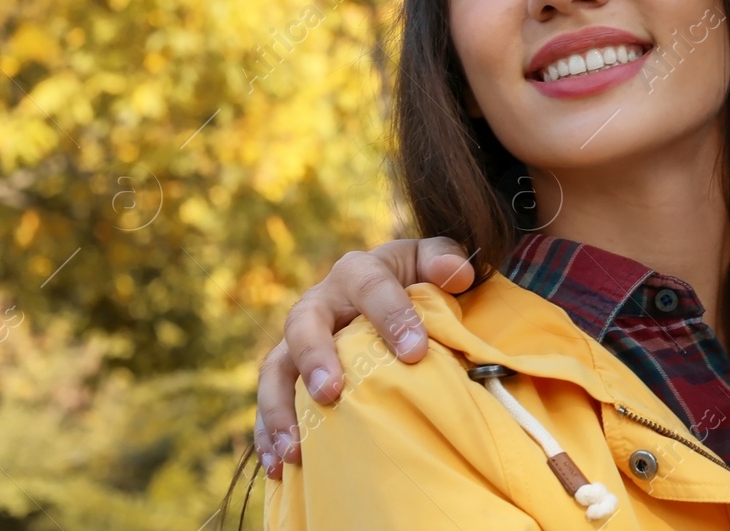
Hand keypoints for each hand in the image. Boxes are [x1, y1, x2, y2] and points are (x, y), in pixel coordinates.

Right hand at [253, 236, 476, 477]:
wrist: (384, 294)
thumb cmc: (413, 281)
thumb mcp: (429, 263)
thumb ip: (444, 260)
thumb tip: (460, 273)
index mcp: (358, 272)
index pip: (370, 286)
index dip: (390, 315)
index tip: (414, 351)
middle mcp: (320, 303)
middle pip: (304, 323)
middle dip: (315, 357)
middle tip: (332, 392)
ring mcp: (298, 342)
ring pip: (275, 369)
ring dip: (280, 409)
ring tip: (295, 449)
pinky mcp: (288, 375)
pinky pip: (268, 404)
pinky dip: (269, 435)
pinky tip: (279, 469)